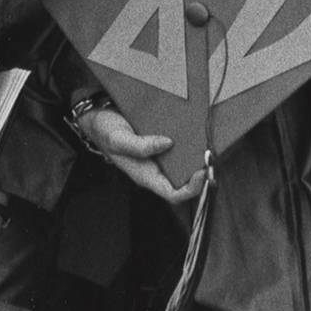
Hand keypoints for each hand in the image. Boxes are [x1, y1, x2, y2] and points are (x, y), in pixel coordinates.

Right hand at [76, 104, 207, 203]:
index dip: (192, 189)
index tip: (204, 172)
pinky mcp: (161, 141)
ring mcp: (159, 155)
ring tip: (208, 142)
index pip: (173, 194)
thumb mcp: (119, 139)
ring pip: (184, 163)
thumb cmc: (105, 131)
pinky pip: (179, 146)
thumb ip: (141, 146)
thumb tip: (168, 143)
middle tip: (212, 155)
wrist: (98, 115)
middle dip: (201, 171)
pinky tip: (197, 130)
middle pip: (184, 181)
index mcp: (145, 175)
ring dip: (197, 155)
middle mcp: (155, 168)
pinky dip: (190, 140)